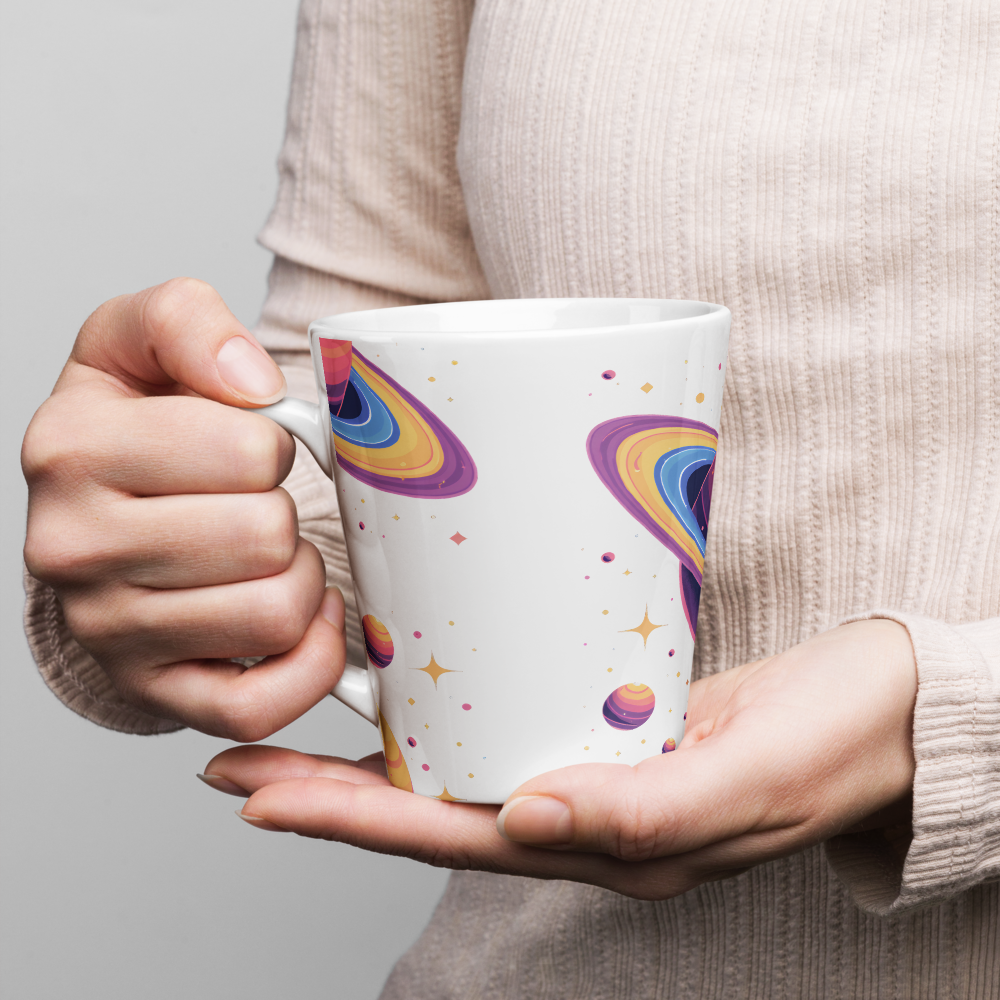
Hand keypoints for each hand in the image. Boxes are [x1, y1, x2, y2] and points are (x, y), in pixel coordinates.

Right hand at [22, 278, 345, 738]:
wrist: (108, 515)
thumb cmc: (139, 427)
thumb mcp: (144, 341)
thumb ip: (188, 322)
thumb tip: (250, 382)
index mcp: (71, 448)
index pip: (251, 451)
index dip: (276, 444)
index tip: (250, 447)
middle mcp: (73, 548)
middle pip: (267, 536)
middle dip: (287, 512)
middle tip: (259, 505)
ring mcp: (109, 632)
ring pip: (275, 614)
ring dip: (300, 579)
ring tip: (269, 556)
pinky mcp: (155, 692)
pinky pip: (258, 706)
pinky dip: (309, 661)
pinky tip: (300, 617)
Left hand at [200, 619, 916, 898]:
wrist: (883, 709)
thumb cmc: (833, 745)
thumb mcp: (750, 781)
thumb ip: (644, 813)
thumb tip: (526, 823)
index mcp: (611, 843)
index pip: (453, 838)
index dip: (350, 821)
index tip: (261, 797)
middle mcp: (585, 814)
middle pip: (433, 808)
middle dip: (330, 794)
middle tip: (236, 765)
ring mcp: (594, 768)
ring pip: (460, 769)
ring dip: (375, 756)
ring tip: (291, 737)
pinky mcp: (609, 720)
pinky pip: (507, 726)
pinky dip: (445, 716)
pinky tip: (409, 696)